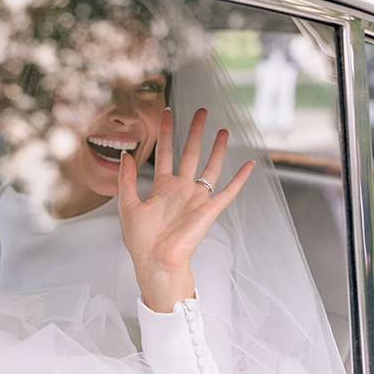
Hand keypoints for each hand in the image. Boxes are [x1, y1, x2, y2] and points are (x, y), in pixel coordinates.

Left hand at [118, 108, 253, 312]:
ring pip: (210, 167)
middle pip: (190, 153)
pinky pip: (228, 191)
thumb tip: (125, 153)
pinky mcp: (209, 210)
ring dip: (217, 149)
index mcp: (162, 188)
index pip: (165, 153)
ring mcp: (197, 199)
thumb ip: (126, 179)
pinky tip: (249, 164)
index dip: (166, 133)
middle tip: (201, 111)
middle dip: (195, 132)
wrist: (156, 262)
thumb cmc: (140, 240)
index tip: (168, 113)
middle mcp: (181, 190)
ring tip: (223, 130)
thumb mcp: (128, 205)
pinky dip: (239, 178)